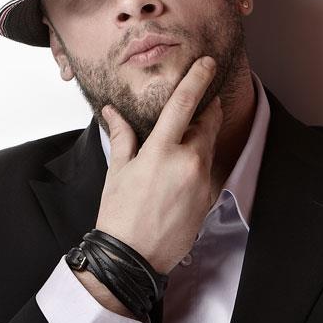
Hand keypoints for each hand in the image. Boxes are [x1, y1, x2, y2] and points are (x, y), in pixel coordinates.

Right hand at [95, 55, 223, 274]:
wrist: (132, 259)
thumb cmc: (120, 216)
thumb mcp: (117, 172)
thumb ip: (122, 137)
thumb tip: (113, 112)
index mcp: (162, 152)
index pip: (185, 104)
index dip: (198, 79)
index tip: (207, 64)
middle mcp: (188, 163)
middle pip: (208, 122)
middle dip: (205, 109)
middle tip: (196, 103)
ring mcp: (202, 182)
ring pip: (209, 146)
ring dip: (201, 136)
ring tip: (182, 139)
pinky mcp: (208, 198)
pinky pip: (207, 170)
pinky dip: (198, 162)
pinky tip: (181, 171)